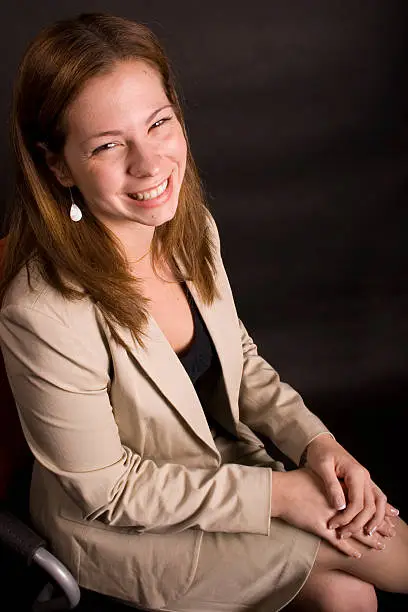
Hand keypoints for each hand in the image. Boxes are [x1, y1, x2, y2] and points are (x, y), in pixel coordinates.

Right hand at [271, 468, 386, 557]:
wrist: (280, 491)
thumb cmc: (295, 481)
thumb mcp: (317, 475)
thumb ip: (331, 481)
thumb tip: (341, 481)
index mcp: (339, 489)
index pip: (364, 500)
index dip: (377, 507)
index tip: (389, 512)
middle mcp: (337, 504)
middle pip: (363, 516)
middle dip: (378, 525)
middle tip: (391, 532)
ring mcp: (329, 517)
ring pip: (355, 531)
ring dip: (369, 539)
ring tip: (381, 546)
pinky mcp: (320, 528)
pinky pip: (338, 542)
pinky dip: (348, 549)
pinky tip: (358, 555)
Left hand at [303, 434, 398, 537]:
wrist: (321, 442)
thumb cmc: (319, 453)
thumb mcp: (321, 467)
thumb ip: (331, 486)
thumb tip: (340, 507)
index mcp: (355, 473)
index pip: (358, 503)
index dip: (347, 518)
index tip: (333, 526)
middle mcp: (364, 476)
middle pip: (370, 506)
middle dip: (359, 523)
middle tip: (344, 534)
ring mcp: (366, 479)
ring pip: (378, 503)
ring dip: (375, 520)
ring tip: (367, 534)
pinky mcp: (363, 482)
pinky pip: (375, 498)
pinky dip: (378, 511)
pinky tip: (377, 520)